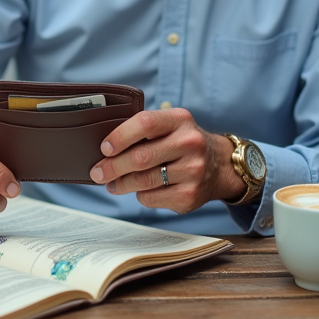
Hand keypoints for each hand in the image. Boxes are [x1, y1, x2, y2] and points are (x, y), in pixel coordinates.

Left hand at [89, 108, 245, 213]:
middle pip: (140, 157)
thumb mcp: (171, 126)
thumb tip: (105, 150)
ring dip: (121, 184)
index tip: (104, 148)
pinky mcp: (190, 196)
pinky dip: (140, 195)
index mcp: (180, 120)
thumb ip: (144, 131)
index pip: (145, 123)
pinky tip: (139, 190)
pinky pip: (152, 198)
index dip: (120, 136)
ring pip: (144, 181)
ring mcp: (193, 171)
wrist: (220, 166)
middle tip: (97, 172)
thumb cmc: (182, 143)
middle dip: (112, 166)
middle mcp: (190, 143)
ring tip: (111, 184)